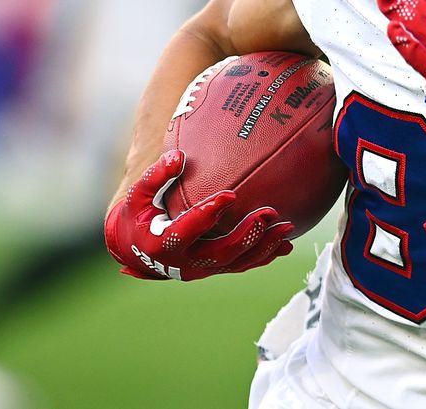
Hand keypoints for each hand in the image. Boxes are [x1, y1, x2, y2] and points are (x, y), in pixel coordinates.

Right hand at [104, 150, 293, 280]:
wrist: (137, 250)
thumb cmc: (138, 216)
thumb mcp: (138, 195)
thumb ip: (156, 176)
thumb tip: (178, 156)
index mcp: (162, 244)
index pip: (188, 229)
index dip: (209, 214)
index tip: (230, 195)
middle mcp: (185, 263)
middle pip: (221, 253)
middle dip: (248, 235)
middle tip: (268, 213)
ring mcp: (202, 269)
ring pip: (237, 263)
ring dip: (264, 247)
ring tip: (287, 228)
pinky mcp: (214, 269)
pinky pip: (242, 265)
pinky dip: (265, 256)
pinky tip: (285, 244)